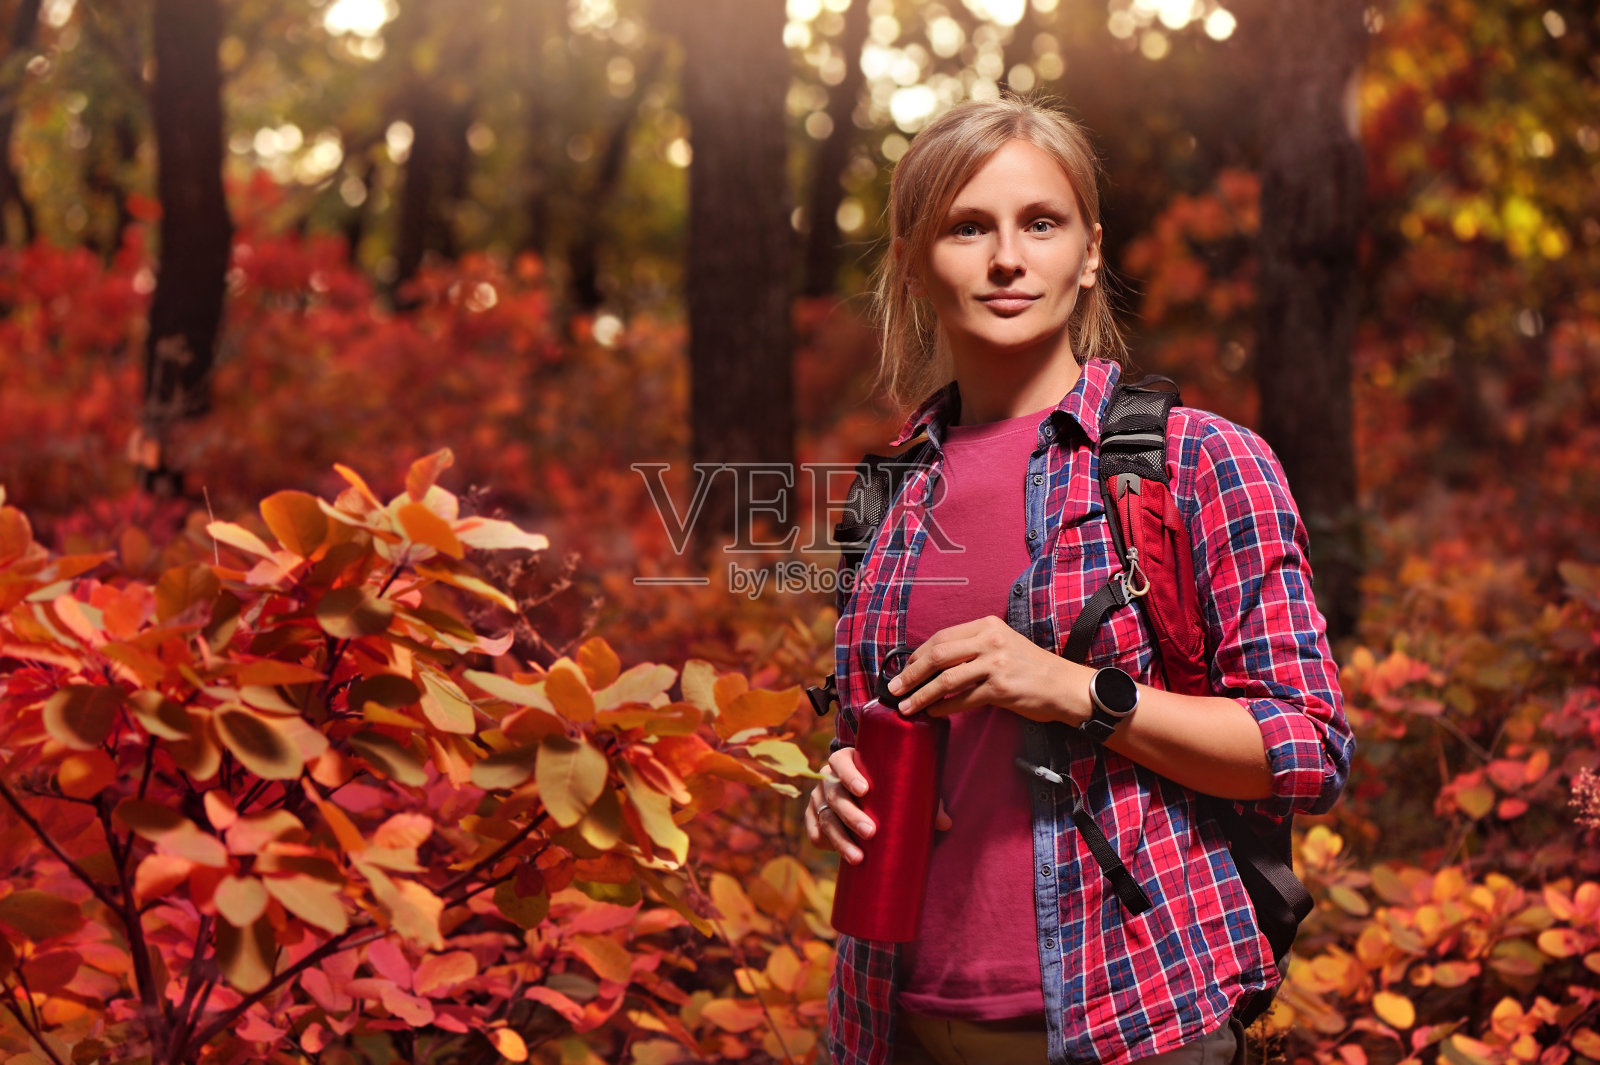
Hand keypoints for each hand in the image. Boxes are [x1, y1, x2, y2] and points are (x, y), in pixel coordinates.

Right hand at [805, 747, 952, 862]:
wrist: (864, 791)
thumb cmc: (889, 784)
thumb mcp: (904, 785)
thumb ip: (925, 801)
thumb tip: (945, 824)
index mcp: (847, 760)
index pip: (841, 761)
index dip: (850, 774)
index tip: (865, 790)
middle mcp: (828, 778)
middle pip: (834, 794)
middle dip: (851, 815)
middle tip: (871, 832)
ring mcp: (819, 798)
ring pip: (825, 818)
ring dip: (840, 839)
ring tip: (858, 857)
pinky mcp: (814, 817)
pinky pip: (814, 831)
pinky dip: (823, 842)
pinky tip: (835, 854)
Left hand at [887, 615, 1091, 723]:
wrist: (1065, 686)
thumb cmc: (1032, 668)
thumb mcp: (1003, 644)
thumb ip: (973, 648)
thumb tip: (934, 663)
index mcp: (987, 625)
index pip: (942, 637)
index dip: (918, 655)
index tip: (905, 669)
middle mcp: (990, 640)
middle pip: (937, 655)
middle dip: (910, 674)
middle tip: (894, 689)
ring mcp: (996, 663)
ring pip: (946, 679)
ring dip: (921, 695)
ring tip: (907, 707)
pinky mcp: (1001, 688)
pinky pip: (962, 699)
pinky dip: (943, 708)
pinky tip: (933, 713)